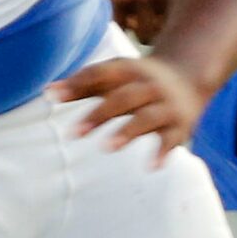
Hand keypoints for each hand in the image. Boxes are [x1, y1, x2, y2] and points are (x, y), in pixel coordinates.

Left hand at [49, 54, 205, 163]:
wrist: (189, 76)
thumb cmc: (137, 81)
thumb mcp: (114, 78)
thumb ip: (83, 85)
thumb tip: (47, 92)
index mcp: (129, 71)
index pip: (100, 74)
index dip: (77, 84)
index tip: (52, 97)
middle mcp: (148, 86)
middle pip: (123, 98)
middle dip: (99, 114)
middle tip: (72, 133)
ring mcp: (165, 105)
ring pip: (147, 117)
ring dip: (127, 131)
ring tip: (106, 147)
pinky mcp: (179, 125)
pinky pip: (171, 139)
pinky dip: (163, 151)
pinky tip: (151, 166)